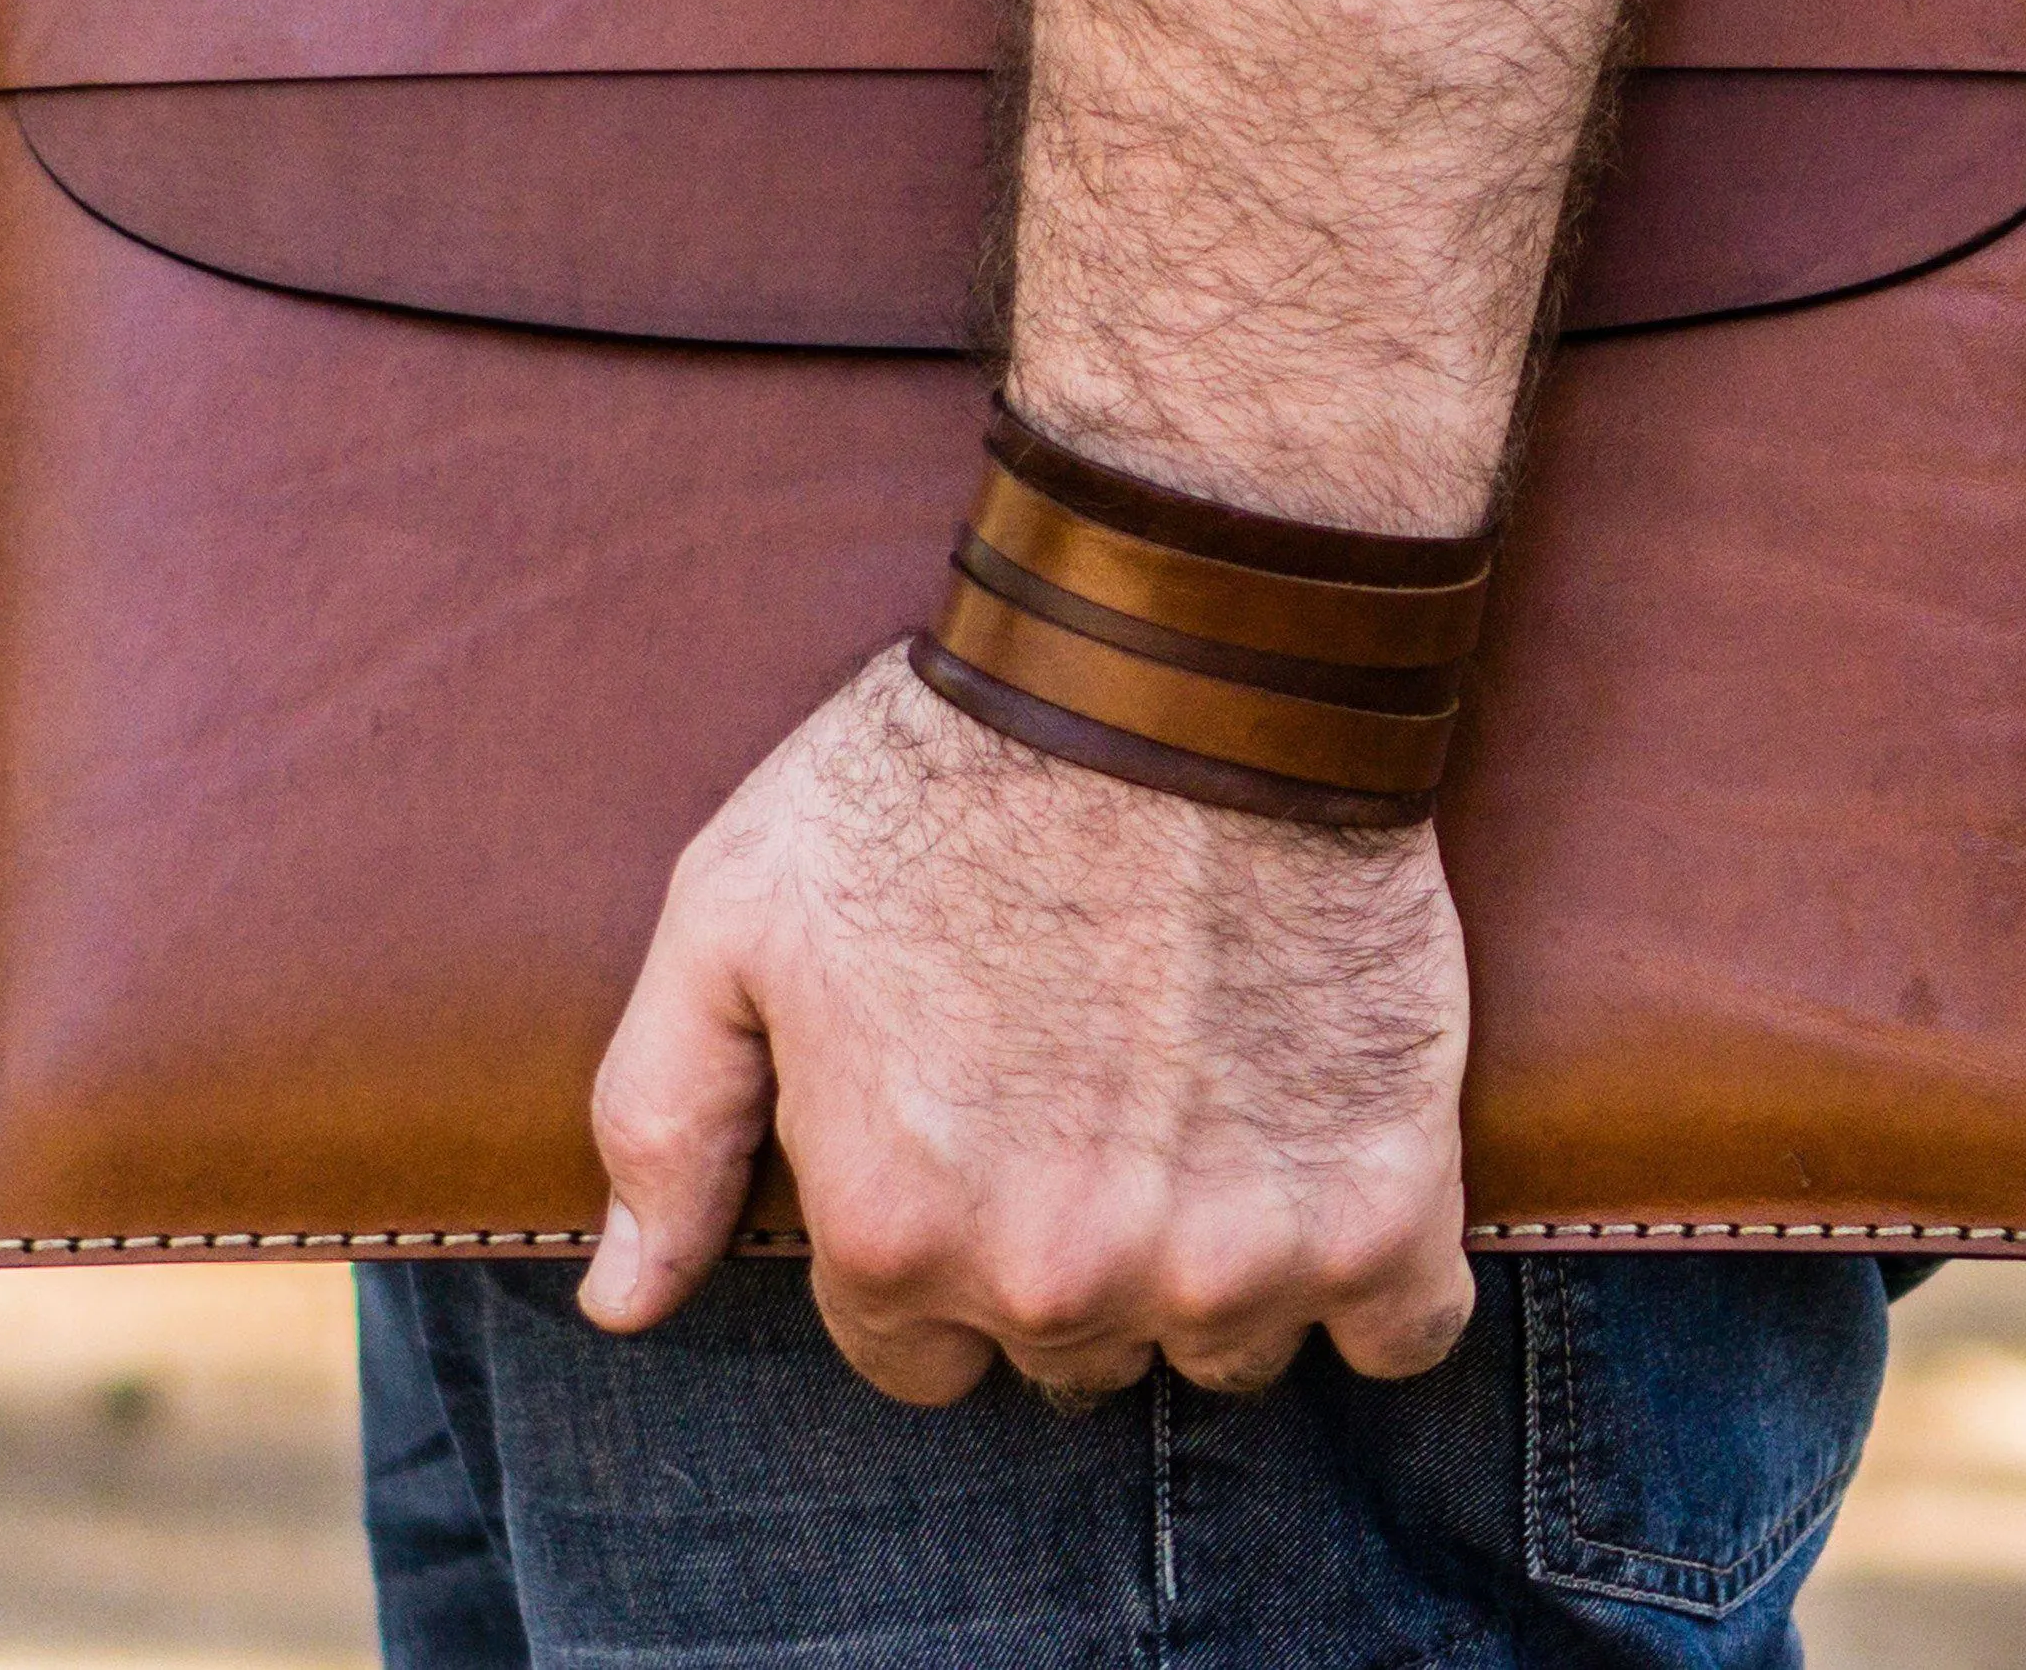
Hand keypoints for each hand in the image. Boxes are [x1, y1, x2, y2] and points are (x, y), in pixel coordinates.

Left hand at [578, 643, 1476, 1403]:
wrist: (1181, 668)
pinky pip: (1400, 1335)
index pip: (912, 1354)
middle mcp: (1060, 1283)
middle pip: (1069, 1357)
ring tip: (1210, 1099)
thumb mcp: (731, 919)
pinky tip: (1331, 1152)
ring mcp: (1234, 1262)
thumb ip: (665, 1126)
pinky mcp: (1384, 1212)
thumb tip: (625, 1304)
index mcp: (897, 1235)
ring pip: (1226, 1351)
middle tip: (1097, 1092)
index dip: (940, 1240)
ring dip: (1219, 1262)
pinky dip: (1375, 1269)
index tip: (981, 1128)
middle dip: (1070, 1254)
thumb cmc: (939, 775)